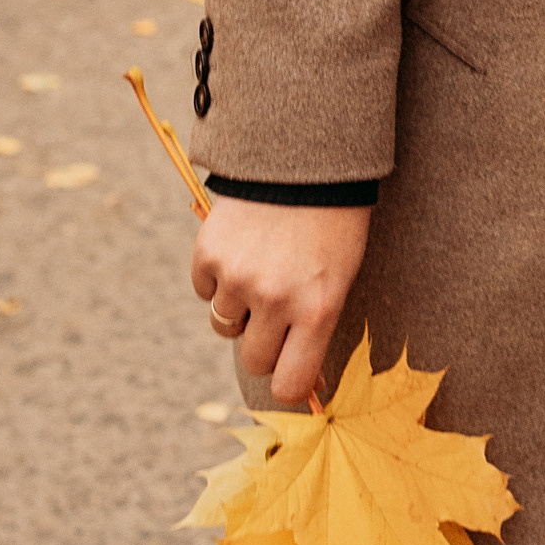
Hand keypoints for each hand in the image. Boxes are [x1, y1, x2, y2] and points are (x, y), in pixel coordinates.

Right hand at [191, 200, 371, 405]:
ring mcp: (238, 278)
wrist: (305, 158)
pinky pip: (204, 290)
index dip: (288, 386)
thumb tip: (303, 384)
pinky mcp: (209, 255)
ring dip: (239, 306)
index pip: (289, 384)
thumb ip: (317, 326)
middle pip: (253, 361)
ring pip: (224, 325)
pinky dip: (218, 277)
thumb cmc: (333, 222)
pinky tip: (243, 247)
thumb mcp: (341, 276)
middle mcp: (275, 300)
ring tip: (263, 266)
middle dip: (264, 343)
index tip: (289, 375)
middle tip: (278, 310)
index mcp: (318, 310)